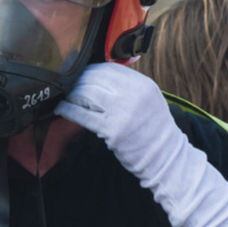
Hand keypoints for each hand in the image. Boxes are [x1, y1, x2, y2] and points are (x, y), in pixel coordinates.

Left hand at [54, 63, 227, 226]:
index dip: (91, 69)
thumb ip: (128, 87)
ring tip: (63, 95)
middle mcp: (134, 95)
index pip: (109, 68)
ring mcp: (123, 112)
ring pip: (87, 94)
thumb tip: (98, 76)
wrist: (167, 158)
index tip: (79, 72)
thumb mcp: (148, 100)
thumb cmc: (154, 131)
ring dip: (71, 93)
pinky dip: (68, 109)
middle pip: (95, 78)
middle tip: (65, 83)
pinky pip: (83, 115)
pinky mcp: (112, 130)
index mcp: (143, 85)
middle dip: (77, 80)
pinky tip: (61, 108)